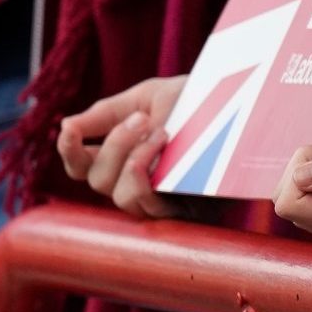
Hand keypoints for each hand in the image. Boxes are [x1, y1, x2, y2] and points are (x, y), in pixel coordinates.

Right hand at [57, 75, 186, 217]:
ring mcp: (162, 200)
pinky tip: (164, 147)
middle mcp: (137, 182)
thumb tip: (66, 126)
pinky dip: (147, 175)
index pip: (81, 167)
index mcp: (123, 155)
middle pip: (97, 181)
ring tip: (159, 132)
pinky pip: (151, 207)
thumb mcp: (148, 97)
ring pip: (121, 198)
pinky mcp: (187, 213)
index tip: (69, 130)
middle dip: (114, 146)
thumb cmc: (199, 101)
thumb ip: (106, 114)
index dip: (68, 152)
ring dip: (131, 160)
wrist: (244, 105)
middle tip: (140, 119)